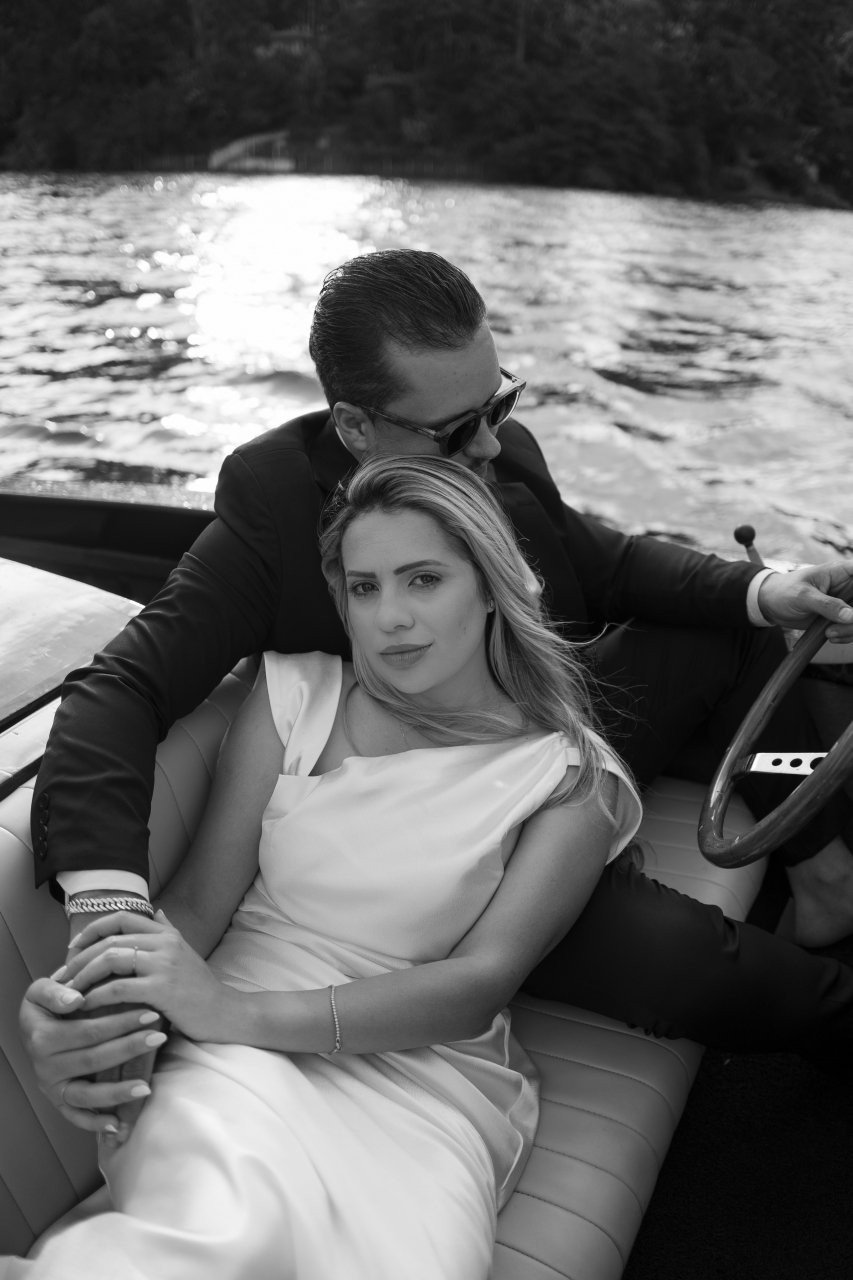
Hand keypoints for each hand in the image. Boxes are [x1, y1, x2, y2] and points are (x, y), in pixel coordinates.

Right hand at [18, 977, 165, 1139]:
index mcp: (43, 1038)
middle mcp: (46, 1067)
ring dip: (117, 1093)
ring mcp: (52, 1087)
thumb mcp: (41, 991)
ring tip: (146, 1087)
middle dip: (129, 1049)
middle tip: (160, 1038)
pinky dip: (94, 1123)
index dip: (120, 1023)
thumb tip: (76, 1000)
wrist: (33, 1026)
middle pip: (93, 1060)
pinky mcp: (58, 1101)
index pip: (88, 1031)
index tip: (151, 1014)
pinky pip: (75, 1117)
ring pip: (86, 1094)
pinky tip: (118, 1124)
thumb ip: (54, 993)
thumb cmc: (46, 1005)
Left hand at [64, 910, 235, 1041]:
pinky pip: (118, 988)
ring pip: (110, 959)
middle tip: (62, 977)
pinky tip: (85, 1007)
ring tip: (69, 993)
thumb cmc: (201, 989)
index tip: (72, 949)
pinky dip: (96, 996)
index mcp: (167, 933)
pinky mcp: (162, 989)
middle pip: (110, 940)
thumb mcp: (185, 953)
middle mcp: (165, 943)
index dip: (92, 930)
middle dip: (79, 959)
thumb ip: (169, 931)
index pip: (121, 918)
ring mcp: (164, 964)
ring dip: (83, 976)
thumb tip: (158, 912)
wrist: (226, 1013)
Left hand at [757, 561, 852, 639]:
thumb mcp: (803, 596)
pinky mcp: (843, 618)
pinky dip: (847, 636)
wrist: (771, 605)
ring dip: (851, 630)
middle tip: (845, 625)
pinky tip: (830, 636)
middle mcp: (850, 587)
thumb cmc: (784, 591)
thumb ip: (827, 605)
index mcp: (843, 572)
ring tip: (829, 633)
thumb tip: (852, 616)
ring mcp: (848, 603)